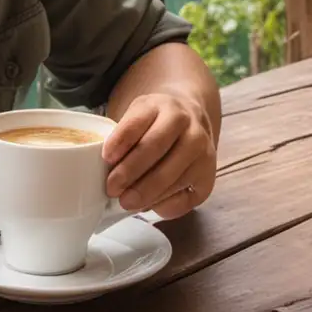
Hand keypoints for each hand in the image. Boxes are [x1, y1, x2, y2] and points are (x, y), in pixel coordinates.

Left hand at [102, 92, 216, 221]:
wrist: (192, 117)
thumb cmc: (156, 122)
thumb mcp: (139, 114)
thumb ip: (124, 135)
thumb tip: (103, 169)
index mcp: (164, 106)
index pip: (138, 122)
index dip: (120, 140)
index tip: (106, 157)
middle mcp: (188, 125)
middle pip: (155, 149)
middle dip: (130, 172)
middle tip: (112, 188)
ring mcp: (203, 151)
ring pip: (172, 176)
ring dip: (146, 193)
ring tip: (126, 202)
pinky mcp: (209, 177)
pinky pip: (187, 197)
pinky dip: (166, 205)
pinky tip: (151, 206)